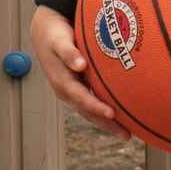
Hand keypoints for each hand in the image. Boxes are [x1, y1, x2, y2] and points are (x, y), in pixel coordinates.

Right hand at [29, 4, 127, 137]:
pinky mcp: (76, 89)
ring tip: (126, 134)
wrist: (44, 33)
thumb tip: (80, 65)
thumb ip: (68, 52)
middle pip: (87, 111)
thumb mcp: (59, 40)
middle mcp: (66, 90)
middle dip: (106, 124)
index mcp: (62, 80)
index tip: (112, 113)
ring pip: (89, 112)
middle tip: (126, 136)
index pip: (81, 97)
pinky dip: (103, 113)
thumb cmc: (55, 35)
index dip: (96, 106)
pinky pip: (91, 105)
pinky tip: (119, 118)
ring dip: (106, 123)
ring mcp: (70, 92)